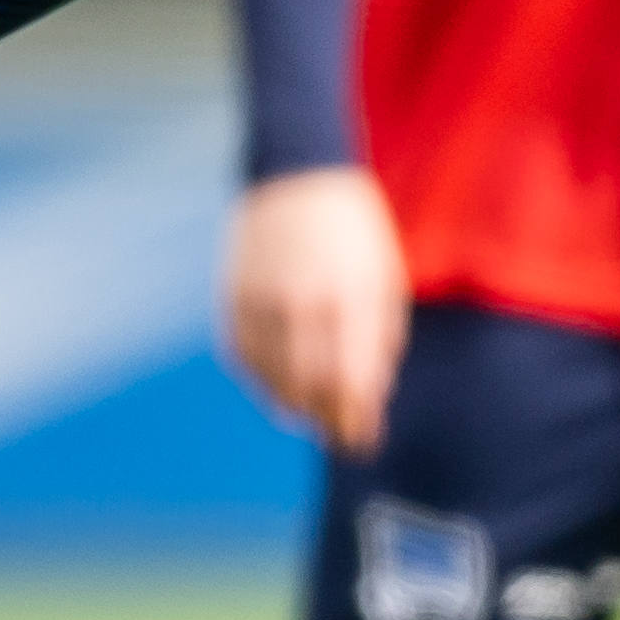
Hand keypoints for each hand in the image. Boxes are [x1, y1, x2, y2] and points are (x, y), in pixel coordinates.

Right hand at [223, 162, 411, 448]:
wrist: (298, 178)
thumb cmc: (355, 234)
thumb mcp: (385, 282)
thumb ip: (380, 344)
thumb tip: (368, 400)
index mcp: (347, 300)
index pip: (349, 386)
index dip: (356, 423)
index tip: (364, 441)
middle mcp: (300, 306)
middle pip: (311, 393)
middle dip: (329, 422)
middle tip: (343, 435)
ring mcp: (261, 305)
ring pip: (275, 384)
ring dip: (299, 407)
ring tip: (317, 411)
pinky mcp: (234, 302)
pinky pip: (247, 363)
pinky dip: (268, 381)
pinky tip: (285, 383)